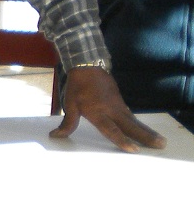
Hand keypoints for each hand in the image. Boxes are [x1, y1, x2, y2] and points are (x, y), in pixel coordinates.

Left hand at [50, 67, 166, 152]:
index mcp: (98, 112)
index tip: (134, 150)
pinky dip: (139, 124)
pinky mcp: (120, 101)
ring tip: (159, 141)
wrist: (87, 66)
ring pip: (134, 121)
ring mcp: (118, 104)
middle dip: (145, 137)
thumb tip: (56, 136)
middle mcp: (111, 109)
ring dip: (146, 131)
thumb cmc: (77, 87)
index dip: (122, 140)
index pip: (112, 130)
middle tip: (160, 145)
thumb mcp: (70, 105)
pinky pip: (131, 116)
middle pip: (131, 126)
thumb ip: (68, 123)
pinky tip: (146, 131)